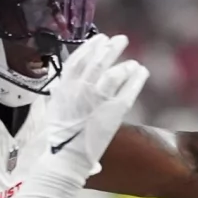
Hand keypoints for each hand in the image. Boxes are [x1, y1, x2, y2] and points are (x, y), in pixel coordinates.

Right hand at [47, 33, 148, 178]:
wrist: (67, 157)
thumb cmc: (61, 138)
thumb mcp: (56, 110)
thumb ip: (63, 95)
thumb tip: (67, 87)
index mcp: (64, 88)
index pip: (78, 60)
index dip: (90, 48)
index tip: (99, 39)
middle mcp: (81, 89)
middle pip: (97, 62)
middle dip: (110, 49)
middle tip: (120, 40)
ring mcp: (98, 100)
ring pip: (113, 74)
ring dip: (124, 65)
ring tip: (132, 61)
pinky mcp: (114, 111)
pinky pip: (128, 90)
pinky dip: (136, 78)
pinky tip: (141, 71)